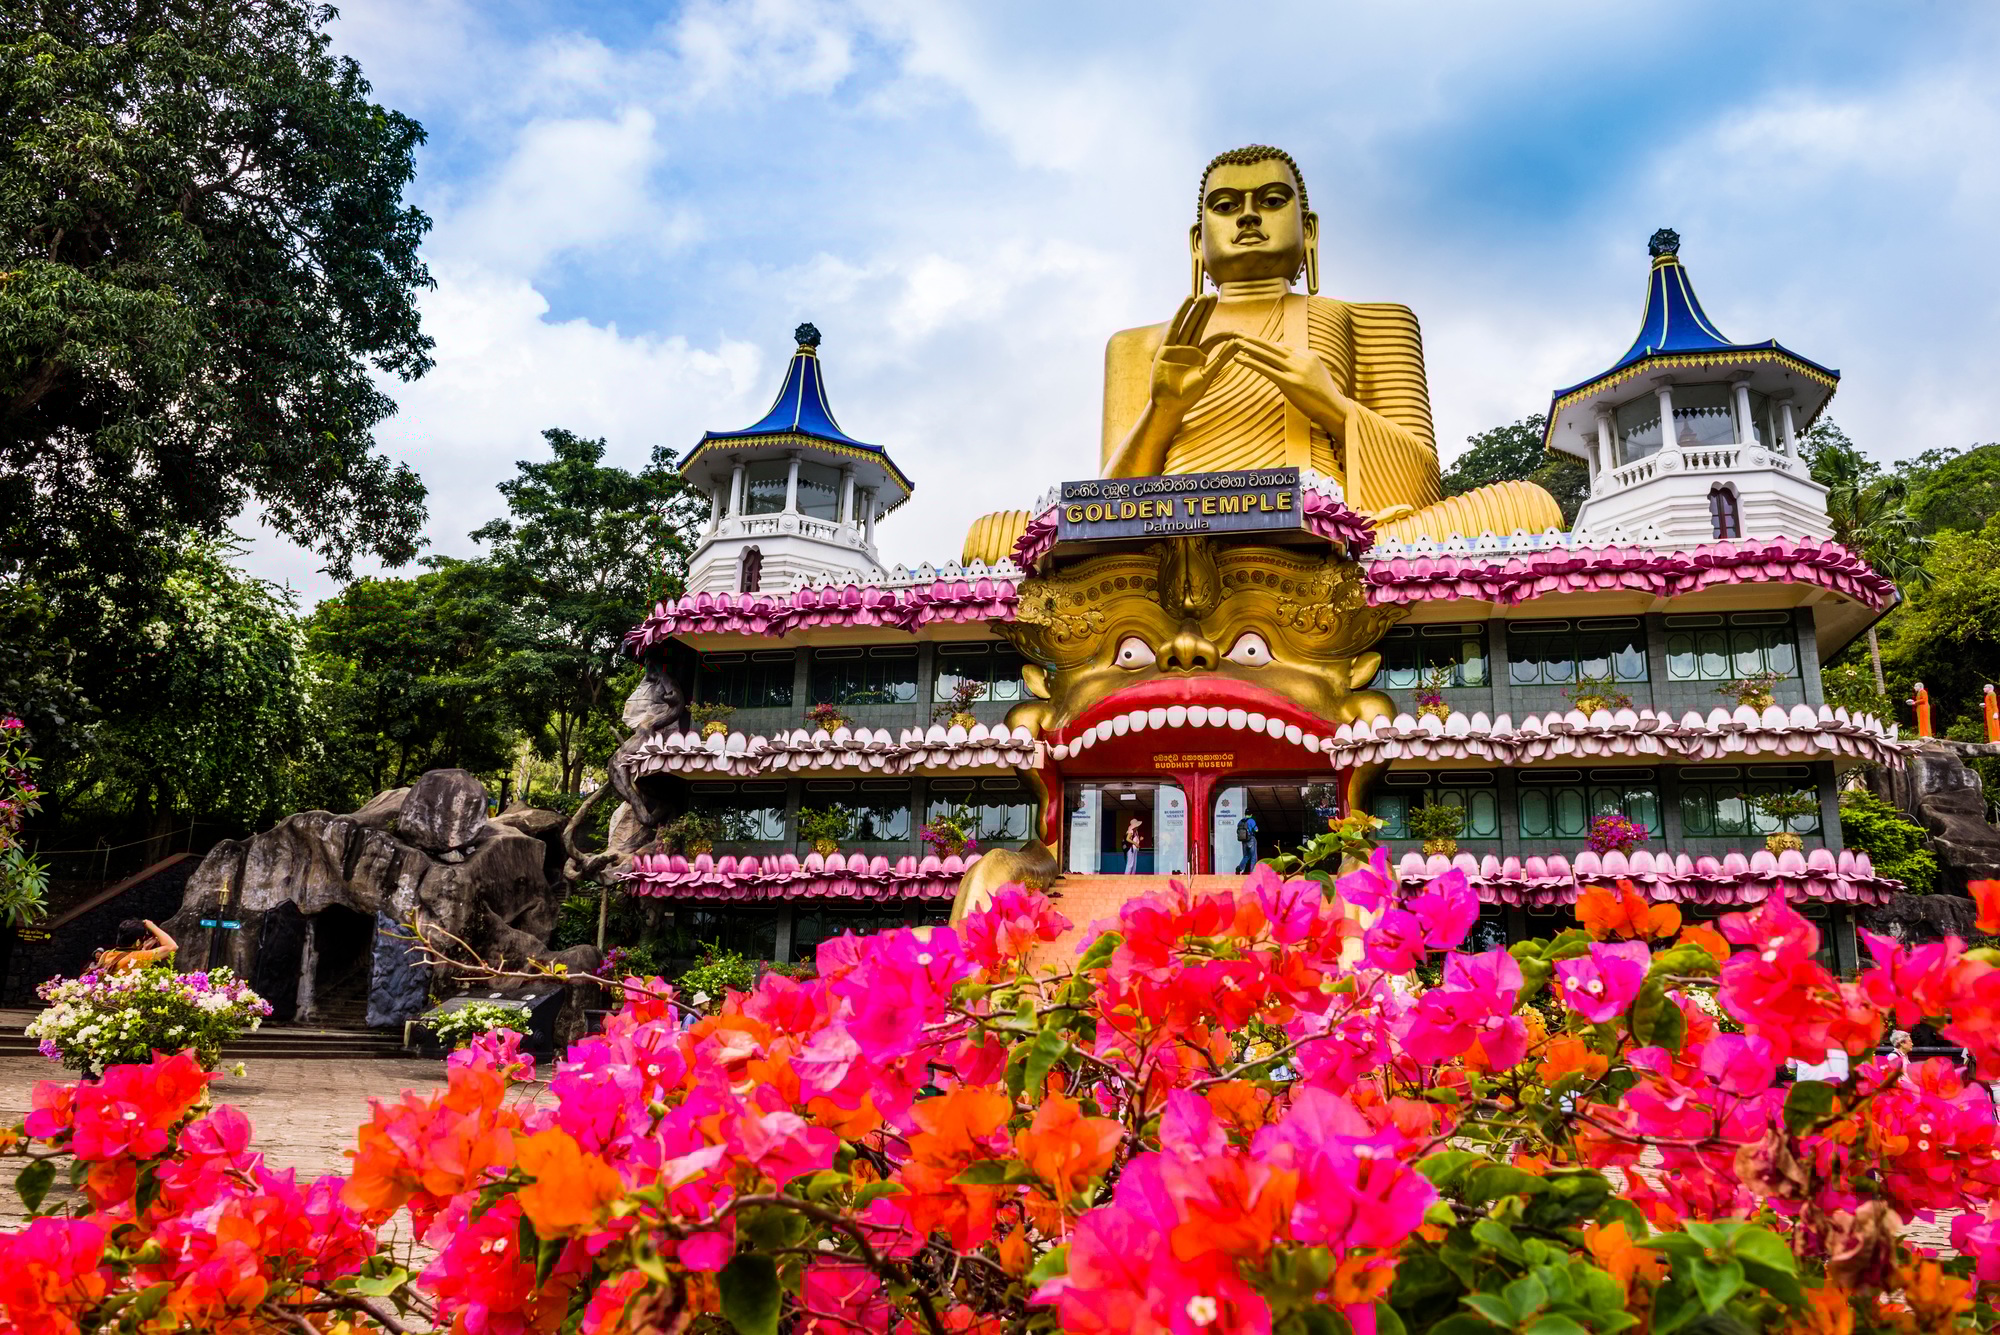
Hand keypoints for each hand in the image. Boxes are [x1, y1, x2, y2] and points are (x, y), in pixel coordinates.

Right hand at [1149, 294, 1240, 420]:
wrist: (1169, 405)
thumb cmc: (1189, 395)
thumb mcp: (1208, 375)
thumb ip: (1221, 358)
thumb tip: (1238, 344)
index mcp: (1200, 357)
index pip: (1214, 339)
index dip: (1224, 332)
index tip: (1236, 328)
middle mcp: (1188, 349)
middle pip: (1199, 325)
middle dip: (1206, 310)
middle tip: (1214, 294)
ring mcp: (1177, 348)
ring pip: (1188, 323)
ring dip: (1195, 309)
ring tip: (1203, 295)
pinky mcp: (1166, 348)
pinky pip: (1175, 327)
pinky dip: (1182, 314)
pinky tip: (1188, 301)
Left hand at [1231, 334, 1350, 433]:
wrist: (1333, 408)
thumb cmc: (1324, 394)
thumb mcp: (1316, 373)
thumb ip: (1303, 364)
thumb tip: (1290, 360)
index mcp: (1308, 355)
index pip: (1284, 347)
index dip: (1266, 345)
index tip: (1252, 340)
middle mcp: (1301, 359)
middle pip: (1273, 346)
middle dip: (1254, 339)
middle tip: (1238, 332)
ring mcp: (1296, 370)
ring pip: (1268, 355)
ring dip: (1250, 348)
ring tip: (1236, 342)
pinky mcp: (1289, 383)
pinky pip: (1266, 369)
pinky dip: (1251, 363)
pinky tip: (1239, 359)